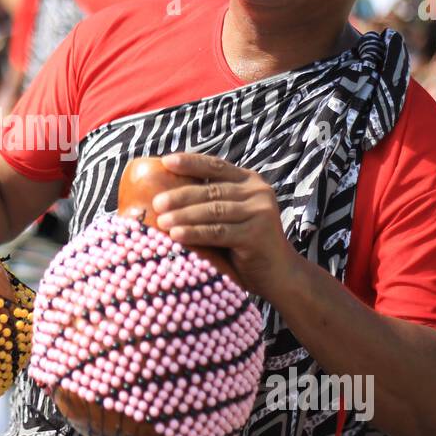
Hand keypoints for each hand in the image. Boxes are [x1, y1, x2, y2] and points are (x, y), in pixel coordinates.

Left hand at [150, 152, 299, 299]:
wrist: (279, 274)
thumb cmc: (244, 245)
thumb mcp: (231, 216)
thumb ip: (211, 202)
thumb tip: (163, 196)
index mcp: (249, 181)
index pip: (216, 165)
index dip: (191, 162)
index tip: (166, 161)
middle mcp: (257, 192)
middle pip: (211, 190)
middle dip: (180, 196)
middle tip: (156, 203)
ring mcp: (260, 212)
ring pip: (213, 211)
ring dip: (184, 215)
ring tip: (161, 221)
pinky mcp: (257, 234)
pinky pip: (219, 232)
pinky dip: (195, 233)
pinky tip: (176, 235)